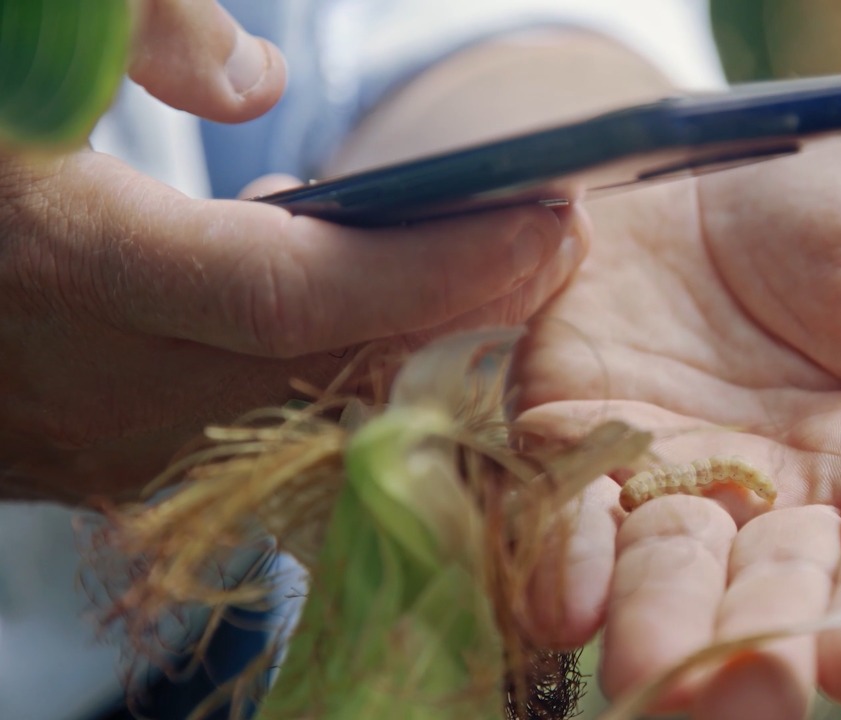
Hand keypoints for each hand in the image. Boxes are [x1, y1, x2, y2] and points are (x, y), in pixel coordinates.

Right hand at [0, 1, 584, 501]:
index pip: (291, 291)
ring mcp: (87, 445)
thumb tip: (253, 84)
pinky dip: (332, 386)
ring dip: (407, 353)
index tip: (548, 223)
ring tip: (480, 274)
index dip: (434, 267)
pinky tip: (371, 327)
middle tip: (543, 241)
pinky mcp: (93, 466)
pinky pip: (252, 436)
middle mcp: (81, 379)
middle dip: (461, 316)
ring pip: (300, 418)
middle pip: (328, 368)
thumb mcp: (8, 49)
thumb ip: (132, 23)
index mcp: (52, 258)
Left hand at [514, 132, 840, 718]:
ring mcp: (681, 478)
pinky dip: (567, 557)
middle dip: (760, 650)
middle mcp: (792, 495)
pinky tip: (564, 602)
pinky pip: (572, 512)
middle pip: (781, 592)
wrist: (707, 147)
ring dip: (660, 627)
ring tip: (648, 677)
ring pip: (674, 573)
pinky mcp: (585, 444)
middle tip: (736, 700)